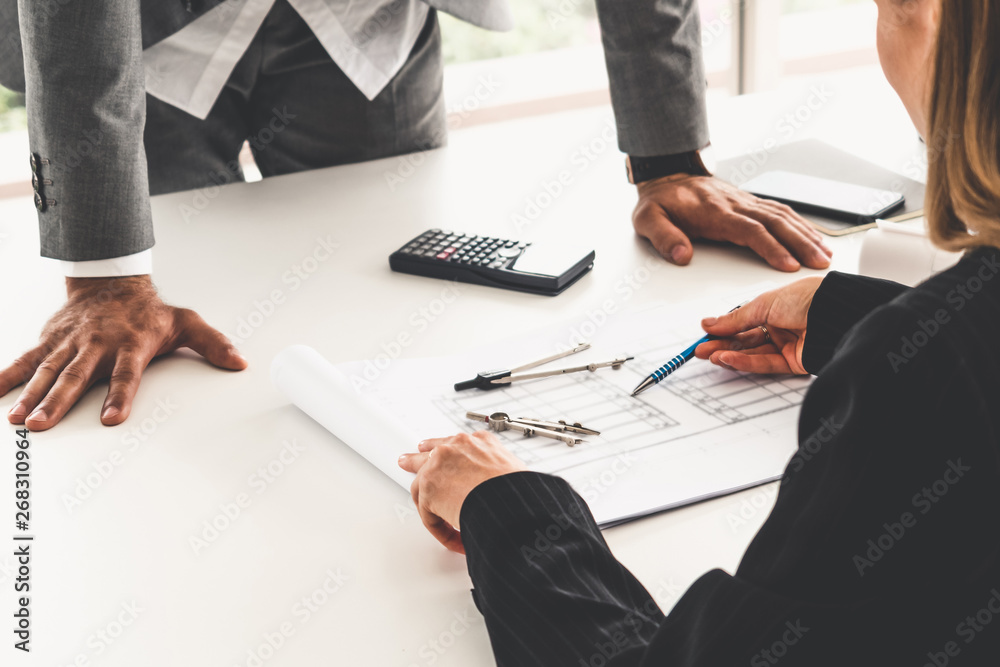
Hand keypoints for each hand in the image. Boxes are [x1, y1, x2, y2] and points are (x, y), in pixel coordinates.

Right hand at [2, 276, 246, 430]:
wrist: (110, 280)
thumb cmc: (148, 311)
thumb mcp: (186, 322)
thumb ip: (212, 344)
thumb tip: (240, 362)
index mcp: (130, 344)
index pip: (126, 374)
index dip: (119, 395)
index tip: (112, 419)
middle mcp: (97, 344)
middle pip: (76, 376)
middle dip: (59, 401)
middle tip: (42, 426)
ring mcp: (70, 343)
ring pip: (47, 371)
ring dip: (31, 395)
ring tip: (18, 420)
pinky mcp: (50, 341)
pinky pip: (24, 360)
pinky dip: (6, 376)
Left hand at [398, 431, 525, 552]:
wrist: (510, 501)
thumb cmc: (518, 492)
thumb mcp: (513, 472)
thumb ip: (498, 477)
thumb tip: (497, 492)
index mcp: (482, 442)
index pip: (458, 446)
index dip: (448, 456)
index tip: (445, 462)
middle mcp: (458, 447)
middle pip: (430, 452)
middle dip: (417, 459)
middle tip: (406, 461)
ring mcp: (440, 463)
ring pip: (422, 483)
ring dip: (427, 504)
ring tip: (430, 516)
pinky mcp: (428, 487)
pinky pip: (428, 512)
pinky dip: (439, 528)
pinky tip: (453, 538)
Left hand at [633, 175, 832, 271]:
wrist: (666, 176)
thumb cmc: (659, 201)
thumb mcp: (648, 220)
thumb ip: (664, 237)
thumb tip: (682, 255)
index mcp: (714, 212)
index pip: (750, 230)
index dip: (771, 247)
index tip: (788, 264)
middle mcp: (734, 204)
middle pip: (775, 223)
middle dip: (800, 243)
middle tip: (819, 263)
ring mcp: (744, 202)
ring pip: (782, 215)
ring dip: (805, 234)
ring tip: (824, 253)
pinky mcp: (748, 202)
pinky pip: (779, 210)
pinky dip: (799, 223)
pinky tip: (812, 235)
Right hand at [694, 276, 823, 374]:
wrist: (838, 314)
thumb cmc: (811, 298)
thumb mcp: (764, 303)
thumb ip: (735, 318)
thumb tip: (711, 323)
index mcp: (776, 306)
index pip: (743, 320)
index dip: (724, 327)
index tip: (706, 333)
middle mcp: (782, 325)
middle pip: (746, 338)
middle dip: (722, 343)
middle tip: (702, 349)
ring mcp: (788, 344)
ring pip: (753, 352)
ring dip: (730, 354)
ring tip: (712, 355)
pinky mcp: (795, 362)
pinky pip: (765, 363)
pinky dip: (746, 362)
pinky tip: (729, 358)